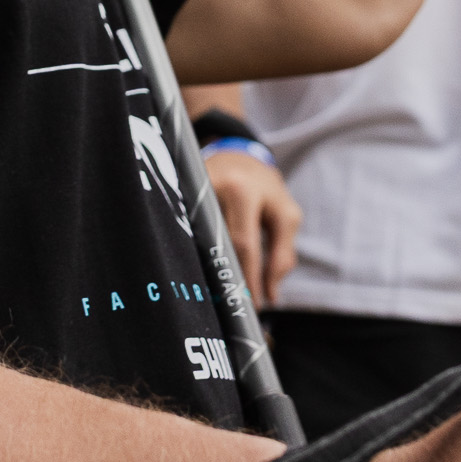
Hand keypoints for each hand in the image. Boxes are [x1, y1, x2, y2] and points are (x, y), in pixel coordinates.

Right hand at [202, 144, 299, 304]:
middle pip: (216, 245)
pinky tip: (203, 272)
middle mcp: (210, 187)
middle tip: (236, 305)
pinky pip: (187, 233)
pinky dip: (198, 255)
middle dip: (229, 279)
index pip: (243, 244)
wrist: (235, 156)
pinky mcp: (176, 198)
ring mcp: (188, 193)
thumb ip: (282, 254)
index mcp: (241, 190)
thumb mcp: (285, 214)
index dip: (249, 278)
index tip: (253, 305)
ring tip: (220, 294)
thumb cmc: (264, 190)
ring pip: (198, 241)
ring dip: (211, 269)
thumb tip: (270, 295)